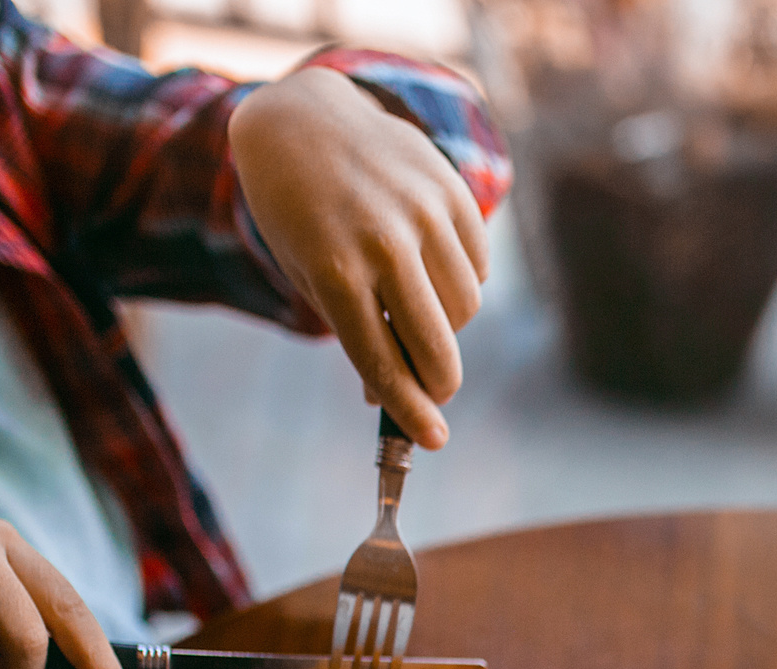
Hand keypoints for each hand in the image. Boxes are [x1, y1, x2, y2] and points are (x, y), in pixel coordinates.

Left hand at [230, 67, 490, 449]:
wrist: (304, 121)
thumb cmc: (298, 213)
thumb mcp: (309, 275)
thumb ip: (355, 331)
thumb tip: (394, 394)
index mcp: (335, 270)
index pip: (383, 360)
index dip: (411, 409)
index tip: (433, 439)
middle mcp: (383, 242)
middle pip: (437, 343)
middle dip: (440, 382)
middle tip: (434, 391)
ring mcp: (422, 212)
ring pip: (465, 307)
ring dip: (447, 325)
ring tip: (415, 306)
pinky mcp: (450, 191)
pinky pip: (478, 266)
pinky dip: (461, 280)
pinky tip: (427, 263)